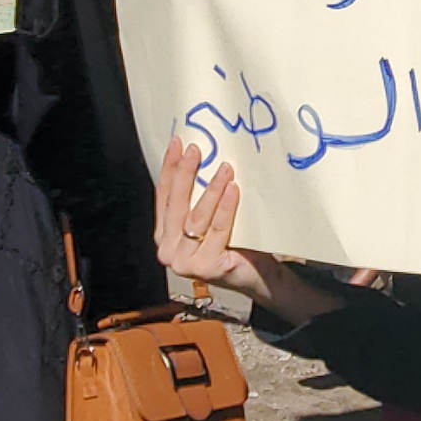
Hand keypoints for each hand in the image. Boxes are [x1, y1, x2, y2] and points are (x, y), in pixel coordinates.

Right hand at [155, 138, 333, 324]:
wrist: (256, 275)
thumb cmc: (233, 243)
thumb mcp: (208, 218)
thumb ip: (198, 198)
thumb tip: (201, 156)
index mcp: (165, 235)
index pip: (164, 195)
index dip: (170, 168)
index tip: (178, 144)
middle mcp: (168, 250)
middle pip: (176, 204)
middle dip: (185, 173)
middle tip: (196, 150)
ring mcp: (184, 262)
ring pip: (197, 217)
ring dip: (211, 189)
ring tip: (224, 168)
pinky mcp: (206, 267)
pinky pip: (217, 230)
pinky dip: (225, 208)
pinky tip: (232, 190)